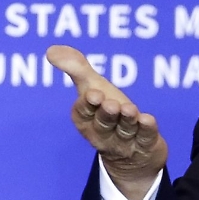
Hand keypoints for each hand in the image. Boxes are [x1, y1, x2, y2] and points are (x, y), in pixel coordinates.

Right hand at [46, 45, 167, 199]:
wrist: (135, 149)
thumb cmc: (109, 111)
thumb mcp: (93, 87)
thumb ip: (76, 68)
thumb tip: (51, 50)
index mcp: (86, 120)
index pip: (83, 113)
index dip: (87, 104)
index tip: (93, 94)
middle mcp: (104, 133)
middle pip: (104, 124)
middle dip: (106, 114)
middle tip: (111, 103)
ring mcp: (125, 141)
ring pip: (125, 130)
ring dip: (127, 120)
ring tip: (129, 110)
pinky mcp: (147, 144)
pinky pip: (146, 138)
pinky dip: (147, 129)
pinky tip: (147, 119)